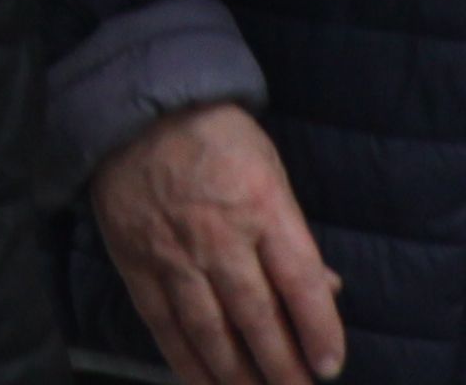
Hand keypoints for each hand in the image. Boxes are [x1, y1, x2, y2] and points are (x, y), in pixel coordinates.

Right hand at [93, 102, 343, 384]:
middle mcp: (218, 236)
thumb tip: (325, 289)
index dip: (319, 329)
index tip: (330, 366)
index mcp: (261, 206)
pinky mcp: (135, 262)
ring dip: (236, 375)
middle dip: (282, 367)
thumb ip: (294, 234)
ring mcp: (173, 252)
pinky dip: (185, 360)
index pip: (298, 281)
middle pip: (257, 316)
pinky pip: (163, 322)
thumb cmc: (216, 136)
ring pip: (209, 329)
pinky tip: (203, 383)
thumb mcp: (270, 170)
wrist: (135, 108)